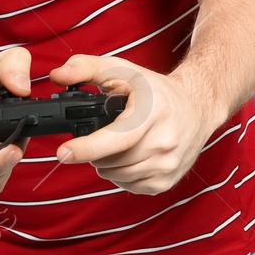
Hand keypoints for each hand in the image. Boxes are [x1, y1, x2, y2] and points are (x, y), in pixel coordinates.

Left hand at [47, 53, 221, 194]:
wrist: (197, 107)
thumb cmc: (156, 90)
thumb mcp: (123, 70)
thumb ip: (86, 68)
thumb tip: (57, 74)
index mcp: (152, 112)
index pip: (115, 138)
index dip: (85, 147)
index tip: (64, 152)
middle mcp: (164, 141)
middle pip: (110, 161)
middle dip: (95, 151)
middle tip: (103, 134)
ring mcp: (168, 165)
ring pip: (116, 176)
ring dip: (107, 164)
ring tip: (117, 144)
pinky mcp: (167, 181)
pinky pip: (129, 186)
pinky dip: (122, 174)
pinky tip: (130, 156)